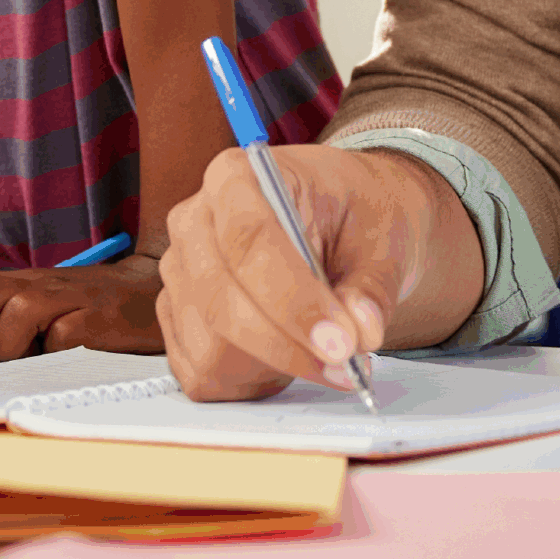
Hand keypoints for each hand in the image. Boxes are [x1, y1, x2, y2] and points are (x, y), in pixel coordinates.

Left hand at [0, 253, 164, 358]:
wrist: (145, 291)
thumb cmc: (79, 308)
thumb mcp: (30, 307)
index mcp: (13, 282)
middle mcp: (35, 284)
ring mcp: (67, 299)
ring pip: (15, 317)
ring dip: (10, 347)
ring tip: (29, 356)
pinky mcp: (97, 319)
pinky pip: (61, 338)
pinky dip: (54, 352)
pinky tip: (64, 353)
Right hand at [159, 144, 479, 400]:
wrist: (340, 219)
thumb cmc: (352, 215)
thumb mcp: (381, 238)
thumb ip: (371, 288)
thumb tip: (361, 331)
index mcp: (237, 177)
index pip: (249, 240)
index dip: (293, 299)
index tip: (339, 342)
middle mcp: (195, 221)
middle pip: (219, 297)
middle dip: (283, 345)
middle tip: (344, 365)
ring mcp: (180, 271)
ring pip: (207, 344)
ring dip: (269, 367)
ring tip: (319, 357)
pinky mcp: (178, 316)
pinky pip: (199, 369)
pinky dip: (247, 381)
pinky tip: (285, 359)